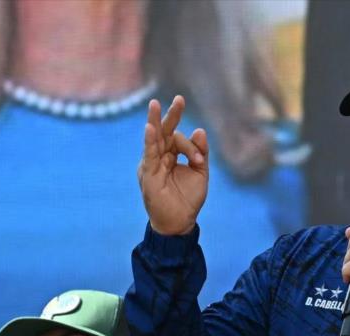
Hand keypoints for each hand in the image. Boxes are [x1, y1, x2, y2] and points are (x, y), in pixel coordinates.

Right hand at [138, 96, 209, 234]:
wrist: (180, 222)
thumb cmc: (188, 199)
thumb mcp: (200, 173)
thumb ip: (200, 153)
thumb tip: (199, 130)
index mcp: (171, 155)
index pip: (179, 139)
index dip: (192, 145)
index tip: (198, 159)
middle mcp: (160, 157)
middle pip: (164, 132)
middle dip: (171, 115)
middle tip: (179, 99)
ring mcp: (152, 164)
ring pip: (154, 139)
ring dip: (155, 122)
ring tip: (156, 105)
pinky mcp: (148, 174)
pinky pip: (149, 154)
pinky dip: (150, 141)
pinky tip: (150, 128)